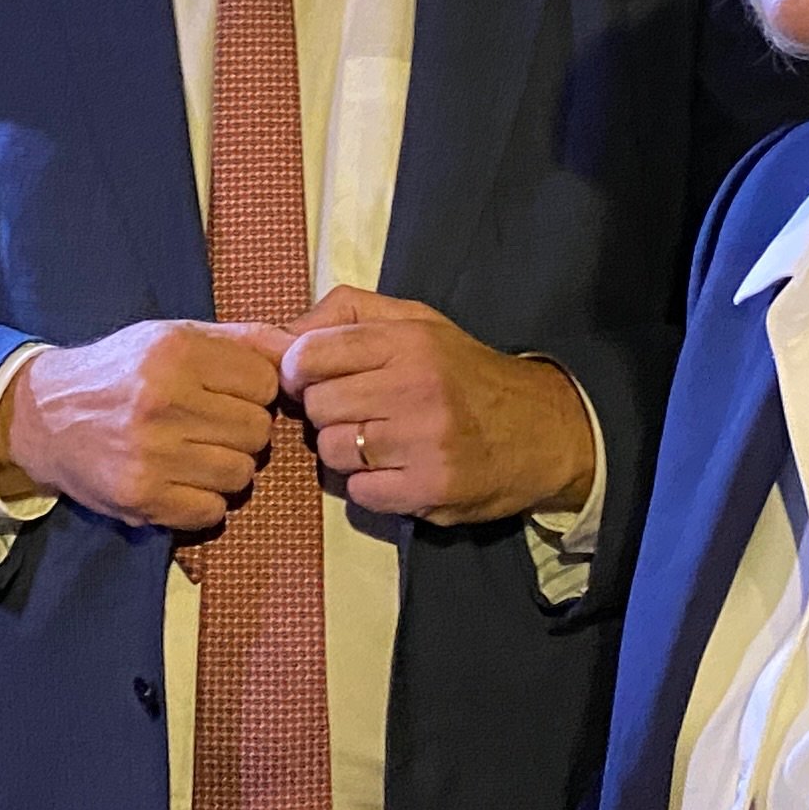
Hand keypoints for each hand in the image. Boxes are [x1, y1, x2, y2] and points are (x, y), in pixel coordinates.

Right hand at [0, 319, 293, 535]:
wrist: (43, 416)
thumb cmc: (120, 371)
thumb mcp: (173, 335)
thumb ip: (242, 339)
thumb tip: (303, 348)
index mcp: (176, 351)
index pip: (266, 383)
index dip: (253, 391)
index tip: (226, 394)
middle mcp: (163, 400)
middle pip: (258, 432)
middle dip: (242, 431)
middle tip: (207, 426)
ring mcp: (151, 453)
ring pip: (241, 474)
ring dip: (226, 468)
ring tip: (192, 453)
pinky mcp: (140, 498)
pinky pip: (212, 511)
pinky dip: (203, 501)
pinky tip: (178, 480)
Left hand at [279, 287, 593, 525]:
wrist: (542, 429)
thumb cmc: (463, 372)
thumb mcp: (413, 322)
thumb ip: (340, 316)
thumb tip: (266, 336)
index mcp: (408, 340)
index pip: (308, 354)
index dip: (299, 370)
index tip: (315, 377)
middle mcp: (416, 387)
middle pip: (315, 406)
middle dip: (327, 410)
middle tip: (360, 410)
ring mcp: (425, 442)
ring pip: (332, 451)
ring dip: (346, 451)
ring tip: (380, 441)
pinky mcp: (431, 489)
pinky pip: (358, 493)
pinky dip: (369, 487)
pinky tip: (396, 470)